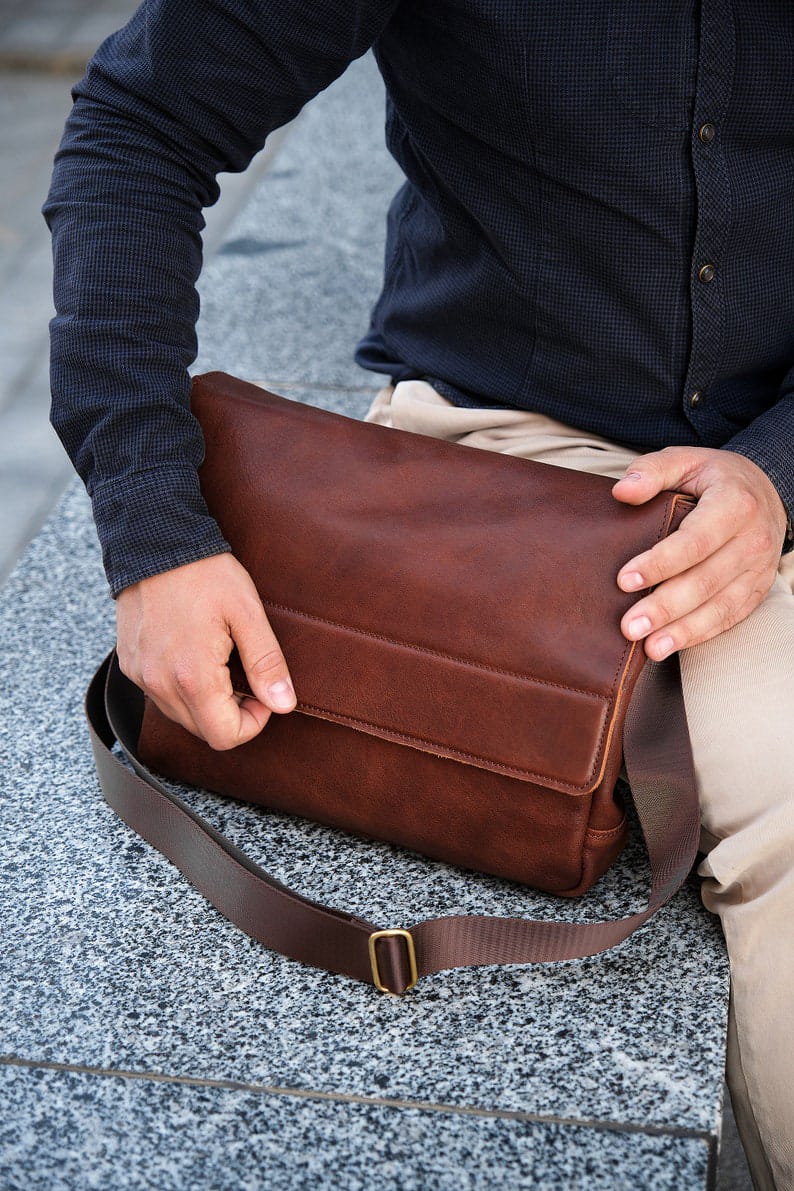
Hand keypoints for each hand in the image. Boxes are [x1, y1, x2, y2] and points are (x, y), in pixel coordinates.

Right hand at [116, 553, 295, 749]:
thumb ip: (266, 664)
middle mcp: (159, 683)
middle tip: (244, 675)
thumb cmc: (204, 573)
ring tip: (220, 662)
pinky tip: (194, 655)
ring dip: (206, 703)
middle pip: (203, 731)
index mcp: (192, 676)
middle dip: (231, 714)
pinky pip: (160, 695)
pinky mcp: (130, 665)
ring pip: (181, 716)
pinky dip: (182, 689)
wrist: (154, 542)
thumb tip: (283, 704)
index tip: (261, 693)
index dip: (252, 723)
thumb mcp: (247, 613)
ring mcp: (140, 675)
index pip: (225, 736)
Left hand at [611, 446, 787, 658]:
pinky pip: (729, 617)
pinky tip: (671, 645)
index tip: (623, 581)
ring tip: (649, 647)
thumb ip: (652, 470)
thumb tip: (622, 491)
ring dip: (682, 630)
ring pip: (719, 606)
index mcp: (735, 504)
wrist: (766, 490)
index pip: (694, 541)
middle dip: (665, 607)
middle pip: (705, 581)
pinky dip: (700, 634)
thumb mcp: (686, 460)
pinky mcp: (757, 589)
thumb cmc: (714, 478)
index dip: (659, 563)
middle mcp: (753, 539)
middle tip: (629, 627)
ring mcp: (759, 568)